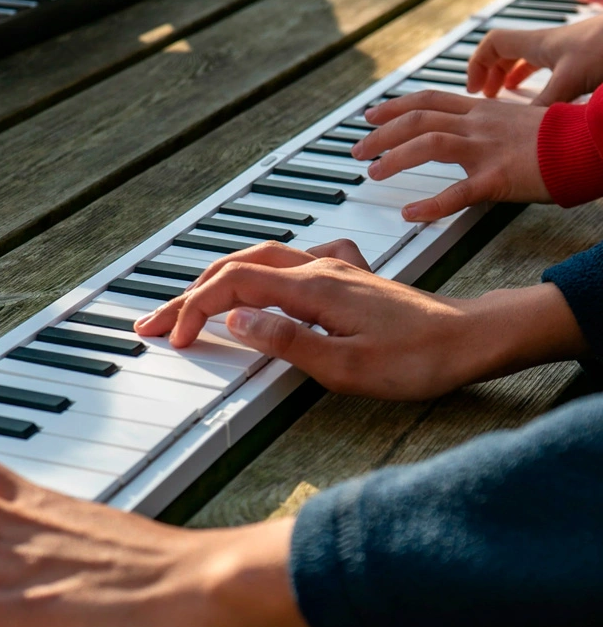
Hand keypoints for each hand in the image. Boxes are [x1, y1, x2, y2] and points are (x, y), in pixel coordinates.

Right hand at [134, 242, 585, 398]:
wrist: (470, 338)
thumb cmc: (417, 358)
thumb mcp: (349, 366)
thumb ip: (287, 341)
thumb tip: (235, 322)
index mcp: (311, 289)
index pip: (233, 288)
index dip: (195, 310)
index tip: (174, 337)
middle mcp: (316, 269)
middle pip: (236, 268)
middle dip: (190, 293)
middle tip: (157, 320)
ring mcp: (331, 269)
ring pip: (258, 260)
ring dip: (217, 280)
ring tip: (191, 302)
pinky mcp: (344, 277)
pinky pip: (287, 261)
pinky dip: (256, 270)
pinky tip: (260, 284)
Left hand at [351, 91, 549, 220]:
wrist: (594, 143)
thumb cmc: (561, 138)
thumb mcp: (517, 120)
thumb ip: (487, 123)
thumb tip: (465, 131)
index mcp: (482, 110)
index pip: (427, 100)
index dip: (394, 107)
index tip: (370, 116)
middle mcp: (479, 124)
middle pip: (417, 119)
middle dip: (381, 134)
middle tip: (358, 149)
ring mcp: (488, 149)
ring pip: (428, 144)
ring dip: (394, 158)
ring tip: (372, 173)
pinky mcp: (500, 178)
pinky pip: (459, 192)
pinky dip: (431, 205)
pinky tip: (410, 214)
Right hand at [467, 15, 602, 104]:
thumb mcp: (570, 83)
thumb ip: (542, 105)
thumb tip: (519, 130)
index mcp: (539, 43)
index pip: (491, 45)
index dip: (476, 65)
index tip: (474, 90)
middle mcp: (550, 43)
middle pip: (505, 51)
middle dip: (491, 73)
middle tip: (485, 96)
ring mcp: (567, 49)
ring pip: (527, 58)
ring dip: (512, 75)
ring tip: (507, 96)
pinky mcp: (583, 58)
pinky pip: (548, 65)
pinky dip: (537, 78)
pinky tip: (543, 96)